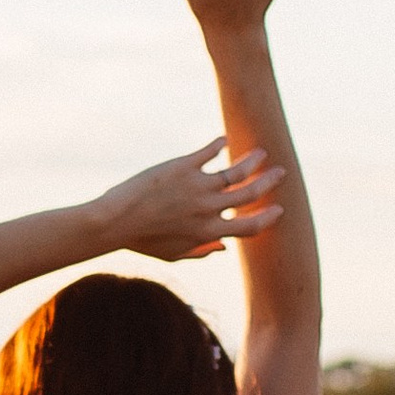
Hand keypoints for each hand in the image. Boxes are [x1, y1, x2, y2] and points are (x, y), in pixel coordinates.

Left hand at [95, 134, 284, 265]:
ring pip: (236, 172)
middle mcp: (208, 210)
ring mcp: (197, 187)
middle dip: (269, 183)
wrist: (114, 222)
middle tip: (280, 173)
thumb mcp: (174, 255)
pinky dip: (218, 144)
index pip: (250, 227)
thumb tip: (224, 247)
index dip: (268, 218)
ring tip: (261, 153)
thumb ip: (202, 251)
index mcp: (208, 232)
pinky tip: (224, 139)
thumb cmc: (142, 242)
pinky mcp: (183, 167)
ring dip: (252, 161)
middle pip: (250, 195)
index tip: (278, 209)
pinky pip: (208, 152)